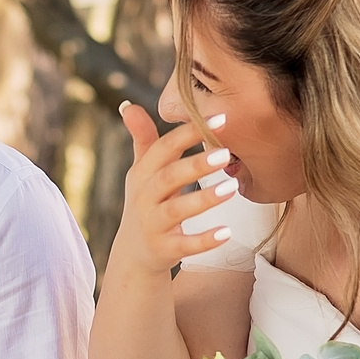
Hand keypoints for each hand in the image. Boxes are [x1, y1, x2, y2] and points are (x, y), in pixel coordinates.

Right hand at [107, 103, 239, 276]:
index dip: (189, 132)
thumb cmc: (147, 203)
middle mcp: (145, 197)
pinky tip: (226, 233)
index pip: (164, 148)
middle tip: (225, 154)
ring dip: (204, 199)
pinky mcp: (164, 250)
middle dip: (196, 165)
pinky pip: (185, 245)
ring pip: (177, 211)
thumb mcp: (141, 172)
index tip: (220, 118)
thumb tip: (127, 104)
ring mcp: (153, 225)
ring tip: (232, 188)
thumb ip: (142, 139)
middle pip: (169, 177)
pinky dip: (204, 240)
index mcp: (144, 174)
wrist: (134, 254)